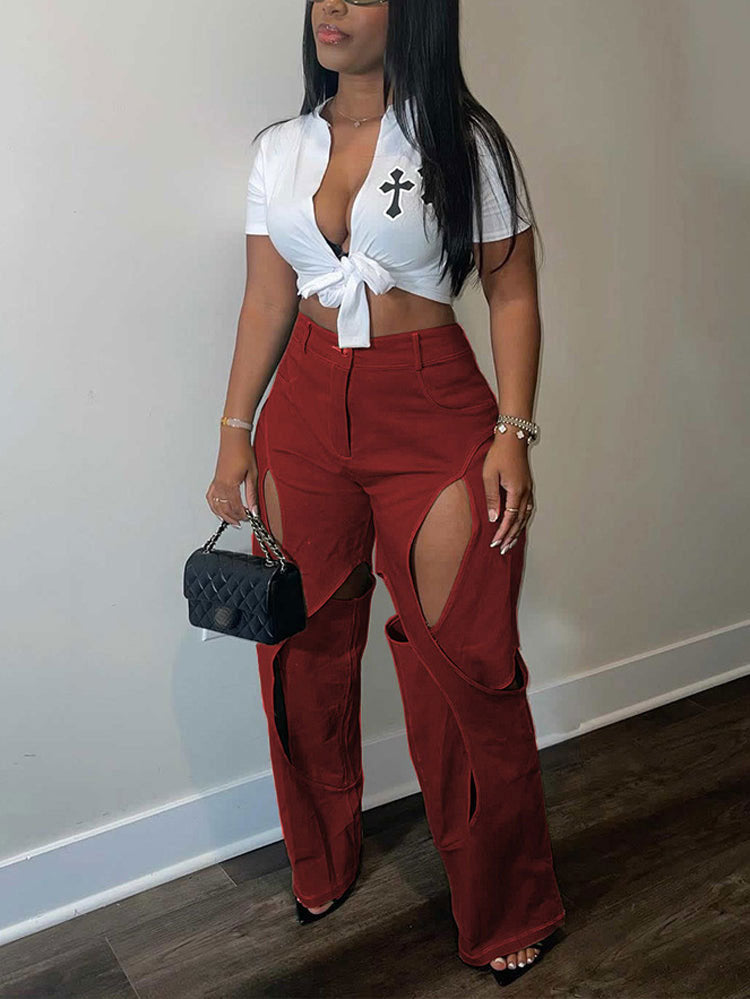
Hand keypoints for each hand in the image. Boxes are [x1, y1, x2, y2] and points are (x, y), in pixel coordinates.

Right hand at [205, 434, 258, 527]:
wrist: (233, 439)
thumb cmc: (243, 452)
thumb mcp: (252, 474)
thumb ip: (252, 494)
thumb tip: (254, 509)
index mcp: (230, 484)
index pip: (236, 507)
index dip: (243, 515)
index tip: (250, 517)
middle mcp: (220, 485)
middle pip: (225, 508)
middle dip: (234, 517)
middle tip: (242, 521)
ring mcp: (216, 483)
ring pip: (216, 505)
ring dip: (224, 515)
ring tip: (232, 520)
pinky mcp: (215, 480)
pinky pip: (211, 497)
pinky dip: (214, 506)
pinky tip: (219, 509)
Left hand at [482, 435, 534, 553]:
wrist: (513, 437)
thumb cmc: (499, 454)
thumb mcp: (489, 475)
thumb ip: (492, 498)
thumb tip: (494, 518)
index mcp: (516, 491)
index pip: (509, 518)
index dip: (502, 532)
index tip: (495, 543)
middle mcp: (525, 493)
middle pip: (519, 521)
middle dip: (510, 536)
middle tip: (502, 549)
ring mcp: (528, 489)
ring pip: (525, 516)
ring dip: (518, 530)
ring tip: (510, 542)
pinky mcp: (527, 486)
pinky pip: (527, 508)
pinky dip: (523, 520)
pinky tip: (518, 525)